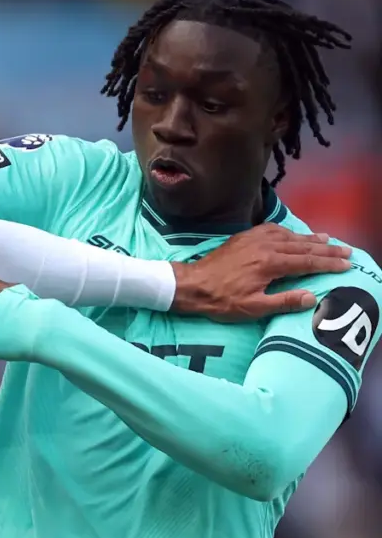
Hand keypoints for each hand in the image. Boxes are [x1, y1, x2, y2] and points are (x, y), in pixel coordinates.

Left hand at [172, 224, 351, 321]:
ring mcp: (253, 239)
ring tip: (326, 238)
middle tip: (345, 250)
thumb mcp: (253, 308)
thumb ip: (284, 302)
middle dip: (326, 248)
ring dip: (308, 237)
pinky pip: (270, 229)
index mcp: (270, 264)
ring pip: (288, 235)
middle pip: (302, 246)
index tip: (346, 264)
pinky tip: (292, 233)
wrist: (192, 285)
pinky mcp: (243, 238)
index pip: (307, 262)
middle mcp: (264, 247)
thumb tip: (311, 297)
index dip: (328, 263)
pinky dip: (286, 231)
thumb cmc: (221, 300)